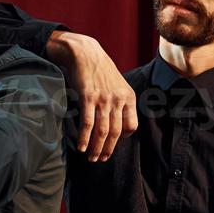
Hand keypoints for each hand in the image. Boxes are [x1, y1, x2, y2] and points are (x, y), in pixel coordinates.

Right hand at [47, 31, 136, 161]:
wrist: (85, 52)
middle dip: (108, 149)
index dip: (123, 139)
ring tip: (91, 158)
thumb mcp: (118, 84)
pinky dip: (84, 138)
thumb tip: (117, 122)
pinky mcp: (88, 98)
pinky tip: (81, 147)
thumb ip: (120, 102)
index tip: (113, 144)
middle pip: (116, 132)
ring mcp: (103, 99)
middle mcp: (118, 100)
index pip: (132, 126)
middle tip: (101, 159)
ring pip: (102, 131)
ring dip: (96, 148)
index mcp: (129, 97)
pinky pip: (88, 124)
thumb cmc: (100, 70)